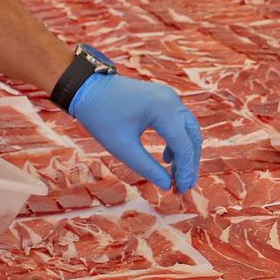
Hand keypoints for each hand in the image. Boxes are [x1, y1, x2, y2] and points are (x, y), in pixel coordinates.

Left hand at [69, 74, 201, 190]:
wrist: (87, 88)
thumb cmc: (101, 116)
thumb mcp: (123, 148)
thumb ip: (147, 168)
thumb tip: (168, 185)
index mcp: (163, 109)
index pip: (184, 145)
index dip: (185, 170)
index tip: (182, 190)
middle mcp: (171, 100)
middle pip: (192, 137)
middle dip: (190, 163)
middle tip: (184, 186)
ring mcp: (169, 96)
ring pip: (189, 129)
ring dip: (186, 152)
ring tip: (176, 175)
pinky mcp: (163, 98)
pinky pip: (179, 122)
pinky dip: (179, 140)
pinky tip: (167, 158)